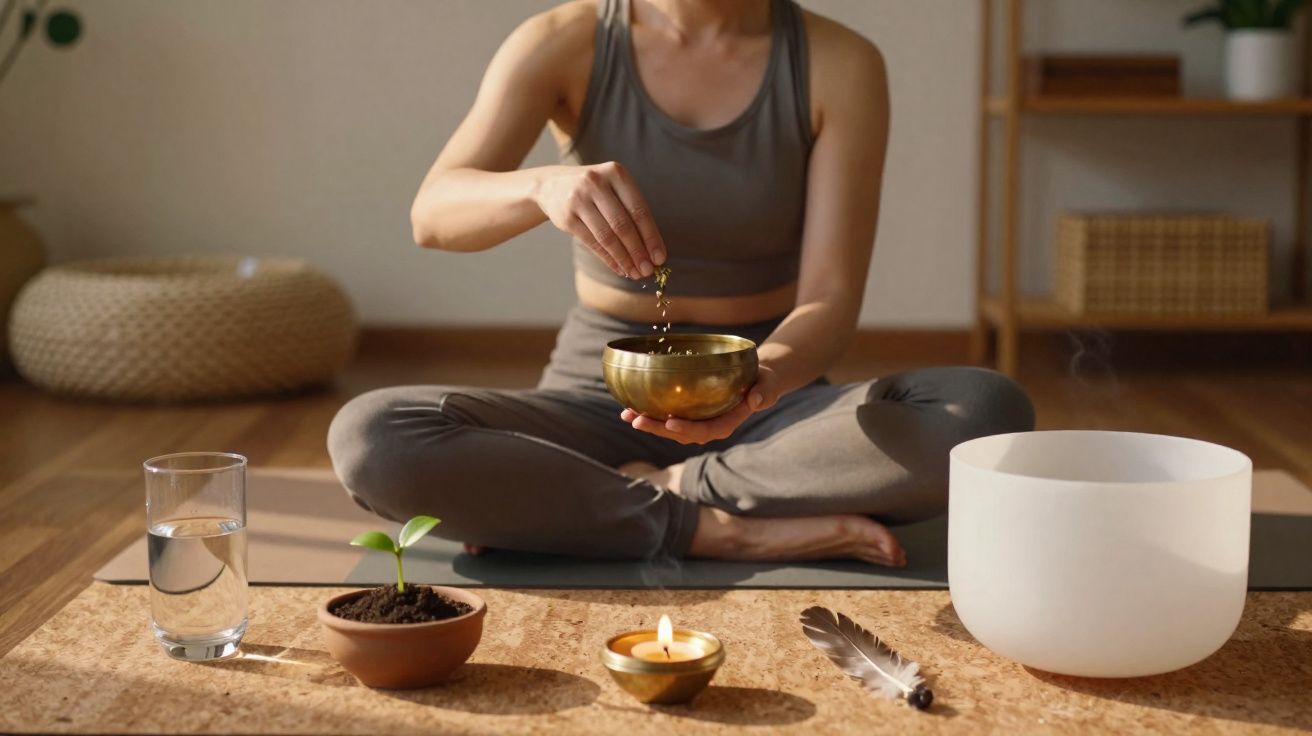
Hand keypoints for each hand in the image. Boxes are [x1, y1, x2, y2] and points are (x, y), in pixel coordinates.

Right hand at [533, 162, 665, 279]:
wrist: (551, 185)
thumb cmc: (595, 191)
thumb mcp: (614, 190)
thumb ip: (632, 214)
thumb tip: (652, 252)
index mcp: (616, 173)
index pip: (639, 210)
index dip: (651, 236)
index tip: (660, 257)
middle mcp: (596, 183)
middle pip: (623, 225)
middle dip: (638, 251)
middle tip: (648, 271)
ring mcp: (578, 199)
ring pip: (607, 236)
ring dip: (623, 259)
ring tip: (635, 273)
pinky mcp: (566, 216)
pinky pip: (591, 242)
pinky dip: (607, 259)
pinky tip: (618, 268)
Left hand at [621, 365, 780, 444]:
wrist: (757, 380)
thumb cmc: (764, 382)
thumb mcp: (769, 385)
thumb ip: (765, 393)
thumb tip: (756, 400)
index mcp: (725, 424)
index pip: (704, 431)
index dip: (686, 429)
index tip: (670, 423)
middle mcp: (708, 427)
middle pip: (679, 433)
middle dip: (656, 428)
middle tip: (635, 420)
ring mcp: (696, 421)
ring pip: (668, 426)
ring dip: (647, 422)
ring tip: (626, 414)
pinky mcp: (689, 412)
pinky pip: (667, 414)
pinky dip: (650, 411)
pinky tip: (632, 405)